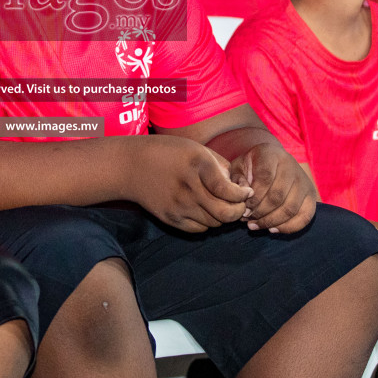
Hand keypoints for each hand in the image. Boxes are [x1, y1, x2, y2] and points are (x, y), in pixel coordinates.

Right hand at [128, 136, 251, 232]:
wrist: (131, 166)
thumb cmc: (168, 153)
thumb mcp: (197, 149)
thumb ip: (221, 166)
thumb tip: (240, 186)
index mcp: (197, 165)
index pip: (227, 190)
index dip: (242, 195)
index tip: (246, 192)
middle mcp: (188, 188)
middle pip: (225, 213)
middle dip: (239, 211)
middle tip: (240, 204)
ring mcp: (178, 206)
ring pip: (215, 223)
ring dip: (223, 217)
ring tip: (221, 205)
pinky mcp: (171, 219)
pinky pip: (200, 229)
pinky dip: (208, 222)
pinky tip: (204, 209)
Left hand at [228, 140, 316, 233]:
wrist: (271, 162)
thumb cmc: (251, 167)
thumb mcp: (238, 168)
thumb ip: (237, 180)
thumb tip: (245, 195)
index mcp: (271, 154)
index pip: (265, 178)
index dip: (253, 198)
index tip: (243, 208)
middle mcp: (291, 165)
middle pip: (278, 196)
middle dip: (260, 212)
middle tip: (247, 219)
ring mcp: (304, 181)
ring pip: (290, 208)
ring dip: (270, 222)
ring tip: (255, 225)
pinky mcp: (311, 195)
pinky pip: (305, 217)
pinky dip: (288, 228)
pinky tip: (272, 229)